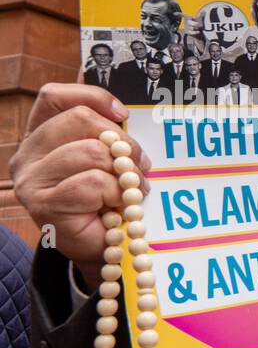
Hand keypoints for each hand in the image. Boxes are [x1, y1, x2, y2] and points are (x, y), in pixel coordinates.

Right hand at [11, 83, 151, 289]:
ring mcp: (32, 180)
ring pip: (90, 152)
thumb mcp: (109, 161)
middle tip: (140, 165)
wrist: (105, 250)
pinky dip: (114, 194)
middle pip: (80, 120)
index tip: (123, 113)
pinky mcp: (44, 205)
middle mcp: (29, 155)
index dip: (92, 97)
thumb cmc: (109, 202)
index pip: (54, 97)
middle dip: (121, 141)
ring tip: (132, 192)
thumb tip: (115, 100)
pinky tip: (117, 208)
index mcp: (41, 136)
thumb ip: (107, 133)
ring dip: (123, 173)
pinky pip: (92, 183)